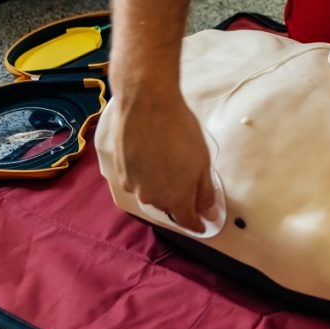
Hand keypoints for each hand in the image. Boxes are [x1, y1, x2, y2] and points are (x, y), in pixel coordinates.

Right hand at [112, 89, 219, 232]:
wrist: (146, 104)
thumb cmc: (178, 129)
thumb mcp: (203, 161)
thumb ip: (205, 192)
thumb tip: (208, 213)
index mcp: (176, 198)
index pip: (187, 221)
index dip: (197, 224)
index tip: (203, 224)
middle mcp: (152, 197)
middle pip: (170, 207)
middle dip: (180, 198)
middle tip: (188, 176)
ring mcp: (134, 185)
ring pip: (152, 194)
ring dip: (162, 185)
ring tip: (169, 160)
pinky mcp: (121, 172)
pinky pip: (138, 181)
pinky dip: (146, 174)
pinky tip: (153, 155)